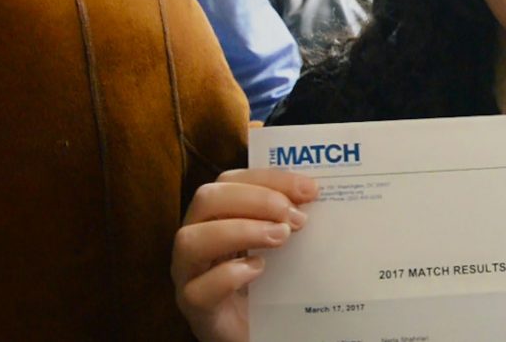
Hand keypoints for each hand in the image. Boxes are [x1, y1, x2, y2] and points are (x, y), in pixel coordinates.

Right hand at [172, 168, 319, 341]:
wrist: (263, 330)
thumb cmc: (271, 281)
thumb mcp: (282, 242)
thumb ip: (290, 218)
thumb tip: (316, 195)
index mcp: (217, 216)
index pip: (232, 180)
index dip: (270, 178)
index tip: (310, 189)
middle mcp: (197, 238)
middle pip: (207, 198)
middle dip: (256, 200)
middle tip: (294, 217)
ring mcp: (189, 274)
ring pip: (191, 239)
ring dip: (241, 231)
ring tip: (281, 238)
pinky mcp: (195, 308)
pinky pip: (198, 289)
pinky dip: (230, 274)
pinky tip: (258, 270)